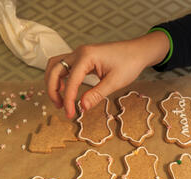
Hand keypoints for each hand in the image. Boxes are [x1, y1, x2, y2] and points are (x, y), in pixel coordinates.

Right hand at [45, 31, 169, 118]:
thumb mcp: (114, 82)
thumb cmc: (129, 63)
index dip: (68, 100)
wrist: (138, 51)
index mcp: (86, 56)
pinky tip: (65, 90)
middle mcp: (79, 52)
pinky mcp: (82, 58)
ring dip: (53, 82)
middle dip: (52, 89)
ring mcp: (79, 54)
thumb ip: (97, 95)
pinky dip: (60, 78)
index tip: (70, 114)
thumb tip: (82, 107)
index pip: (71, 81)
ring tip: (59, 100)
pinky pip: (64, 66)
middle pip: (54, 69)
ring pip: (56, 66)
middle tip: (59, 107)